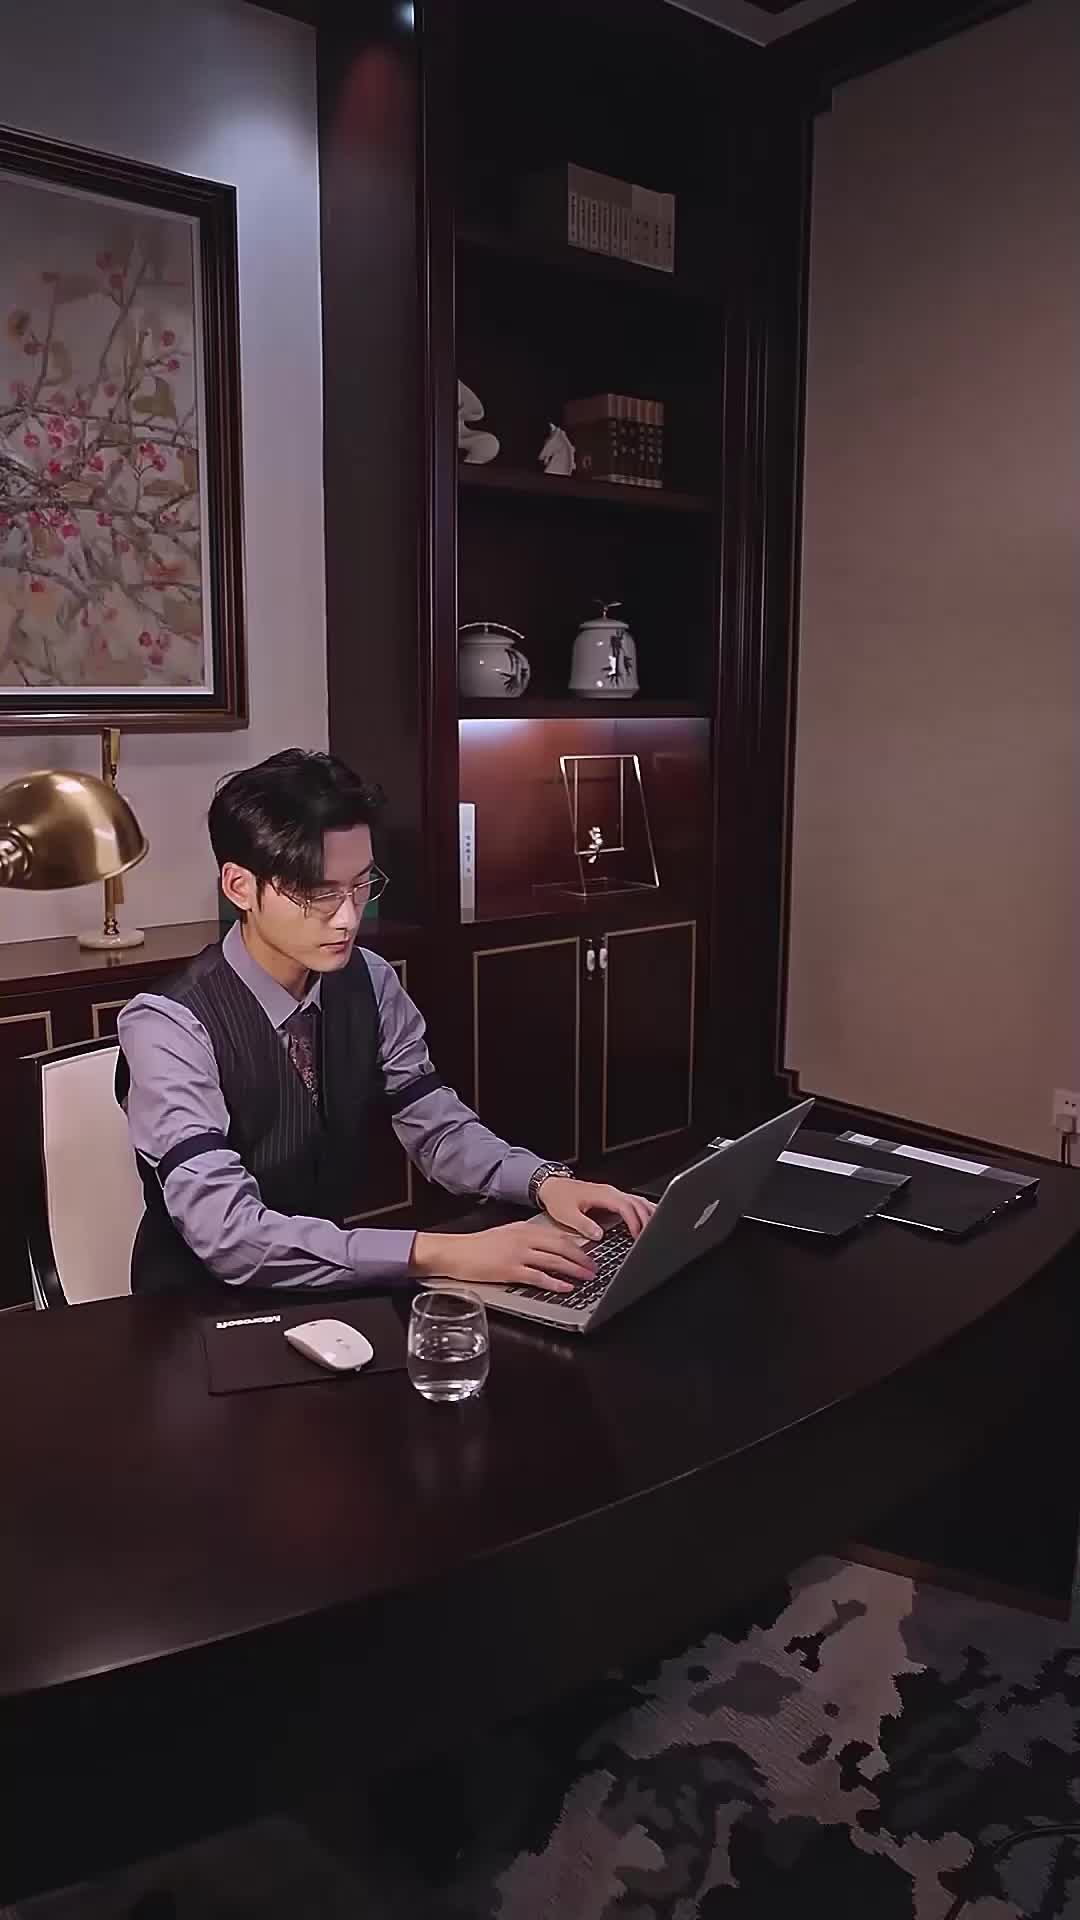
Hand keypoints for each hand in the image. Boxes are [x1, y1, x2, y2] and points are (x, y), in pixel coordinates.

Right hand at [410, 1218, 597, 1292]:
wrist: (455, 1252)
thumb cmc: (478, 1247)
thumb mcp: (506, 1235)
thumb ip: (527, 1240)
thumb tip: (549, 1249)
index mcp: (524, 1229)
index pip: (558, 1235)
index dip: (578, 1245)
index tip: (590, 1253)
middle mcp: (523, 1239)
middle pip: (561, 1246)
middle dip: (582, 1258)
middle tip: (595, 1268)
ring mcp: (517, 1254)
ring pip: (553, 1261)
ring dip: (574, 1270)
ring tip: (587, 1278)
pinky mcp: (509, 1270)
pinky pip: (537, 1276)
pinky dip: (554, 1282)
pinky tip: (565, 1287)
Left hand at [538, 1176, 653, 1242]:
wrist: (552, 1186)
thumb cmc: (558, 1198)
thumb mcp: (566, 1215)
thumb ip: (583, 1225)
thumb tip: (599, 1235)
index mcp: (602, 1195)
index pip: (626, 1207)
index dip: (634, 1221)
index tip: (637, 1236)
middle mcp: (610, 1192)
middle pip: (637, 1203)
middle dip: (646, 1219)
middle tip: (651, 1237)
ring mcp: (612, 1193)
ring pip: (638, 1201)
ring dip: (648, 1213)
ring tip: (654, 1229)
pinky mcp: (611, 1197)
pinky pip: (632, 1202)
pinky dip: (643, 1209)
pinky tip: (648, 1217)